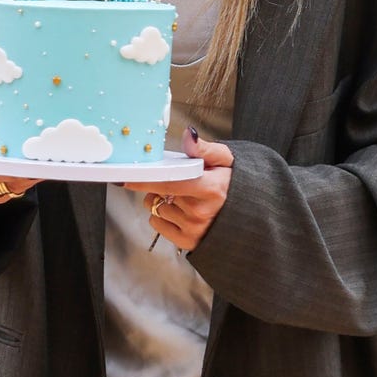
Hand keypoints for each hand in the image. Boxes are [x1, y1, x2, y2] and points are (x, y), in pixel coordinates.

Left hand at [127, 126, 232, 251]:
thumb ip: (205, 148)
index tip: (126, 178)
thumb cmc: (235, 186)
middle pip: (159, 193)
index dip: (145, 180)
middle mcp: (201, 212)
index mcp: (210, 189)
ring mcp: (194, 229)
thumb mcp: (226, 160)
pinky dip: (163, 217)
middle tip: (183, 184)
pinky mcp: (188, 242)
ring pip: (157, 208)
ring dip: (163, 201)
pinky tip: (181, 213)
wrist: (250, 216)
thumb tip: (189, 135)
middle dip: (162, 185)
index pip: (169, 182)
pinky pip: (158, 224)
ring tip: (185, 199)